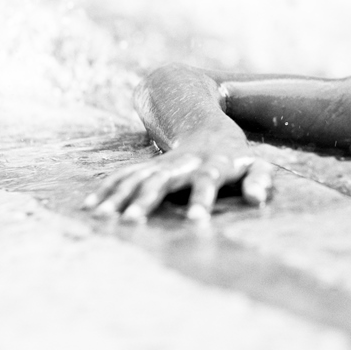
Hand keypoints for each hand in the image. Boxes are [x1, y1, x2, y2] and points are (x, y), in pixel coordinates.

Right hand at [83, 148, 273, 221]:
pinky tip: (90, 207)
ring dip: (120, 196)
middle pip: (163, 180)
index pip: (207, 181)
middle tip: (132, 222)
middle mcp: (183, 163)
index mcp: (212, 164)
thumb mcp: (256, 165)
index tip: (196, 221)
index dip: (202, 199)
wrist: (208, 127)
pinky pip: (124, 177)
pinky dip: (107, 190)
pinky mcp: (147, 167)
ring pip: (138, 178)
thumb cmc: (237, 156)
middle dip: (146, 200)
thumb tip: (258, 199)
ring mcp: (162, 164)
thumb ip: (260, 180)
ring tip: (104, 217)